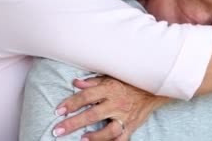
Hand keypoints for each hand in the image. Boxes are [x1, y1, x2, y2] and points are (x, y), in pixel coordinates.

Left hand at [52, 76, 169, 140]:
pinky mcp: (131, 126)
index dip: (71, 103)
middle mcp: (116, 103)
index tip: (58, 110)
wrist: (153, 89)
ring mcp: (124, 117)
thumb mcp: (110, 77)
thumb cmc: (128, 82)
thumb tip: (76, 83)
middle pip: (92, 114)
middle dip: (73, 123)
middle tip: (58, 130)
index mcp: (109, 89)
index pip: (86, 96)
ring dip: (94, 137)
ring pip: (108, 131)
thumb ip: (93, 81)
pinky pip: (121, 139)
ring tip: (81, 140)